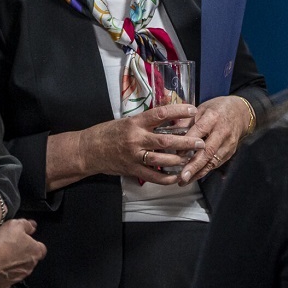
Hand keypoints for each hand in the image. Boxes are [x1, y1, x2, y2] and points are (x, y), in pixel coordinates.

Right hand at [0, 219, 45, 287]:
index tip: (25, 239)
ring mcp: (18, 278)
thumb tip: (32, 226)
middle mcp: (30, 267)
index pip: (41, 248)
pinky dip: (3, 272)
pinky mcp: (6, 284)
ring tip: (1, 255)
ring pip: (19, 269)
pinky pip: (7, 277)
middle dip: (23, 253)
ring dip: (13, 263)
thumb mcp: (15, 224)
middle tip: (10, 245)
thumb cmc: (1, 242)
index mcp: (36, 252)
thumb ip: (26, 225)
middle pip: (30, 259)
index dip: (33, 243)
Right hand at [76, 103, 204, 183]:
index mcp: (135, 122)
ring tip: (191, 158)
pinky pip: (153, 176)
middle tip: (200, 142)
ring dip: (179, 160)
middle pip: (166, 140)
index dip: (178, 111)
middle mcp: (136, 138)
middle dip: (186, 141)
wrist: (88, 150)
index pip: (160, 114)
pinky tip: (177, 176)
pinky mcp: (132, 170)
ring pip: (162, 159)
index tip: (192, 109)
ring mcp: (134, 156)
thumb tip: (168, 115)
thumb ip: (146, 121)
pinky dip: (167, 178)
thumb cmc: (108, 133)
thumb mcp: (127, 121)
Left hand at [176, 95, 250, 185]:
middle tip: (183, 177)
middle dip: (195, 165)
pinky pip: (216, 163)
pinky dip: (204, 171)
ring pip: (213, 161)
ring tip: (184, 181)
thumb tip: (169, 132)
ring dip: (198, 172)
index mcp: (213, 117)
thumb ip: (186, 121)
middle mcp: (222, 131)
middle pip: (208, 151)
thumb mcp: (201, 108)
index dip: (188, 143)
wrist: (241, 113)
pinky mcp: (230, 152)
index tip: (176, 154)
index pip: (199, 131)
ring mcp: (228, 143)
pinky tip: (193, 177)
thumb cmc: (218, 109)